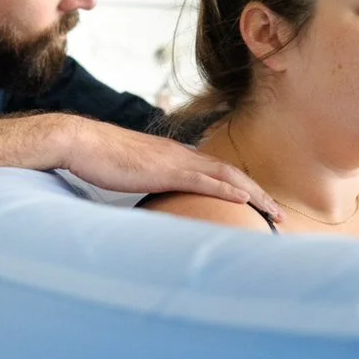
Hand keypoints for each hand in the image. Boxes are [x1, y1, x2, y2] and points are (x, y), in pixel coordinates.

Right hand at [63, 117, 284, 220]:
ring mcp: (174, 161)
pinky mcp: (163, 170)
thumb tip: (156, 198)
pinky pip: (202, 180)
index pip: (217, 172)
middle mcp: (181, 155)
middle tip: (279, 216)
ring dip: (253, 194)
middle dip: (258, 194)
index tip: (258, 206)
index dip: (241, 189)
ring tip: (273, 212)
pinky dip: (226, 189)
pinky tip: (244, 200)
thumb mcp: (131, 174)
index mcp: (175, 157)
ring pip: (225, 175)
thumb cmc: (99, 159)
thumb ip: (148, 183)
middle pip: (230, 173)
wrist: (80, 142)